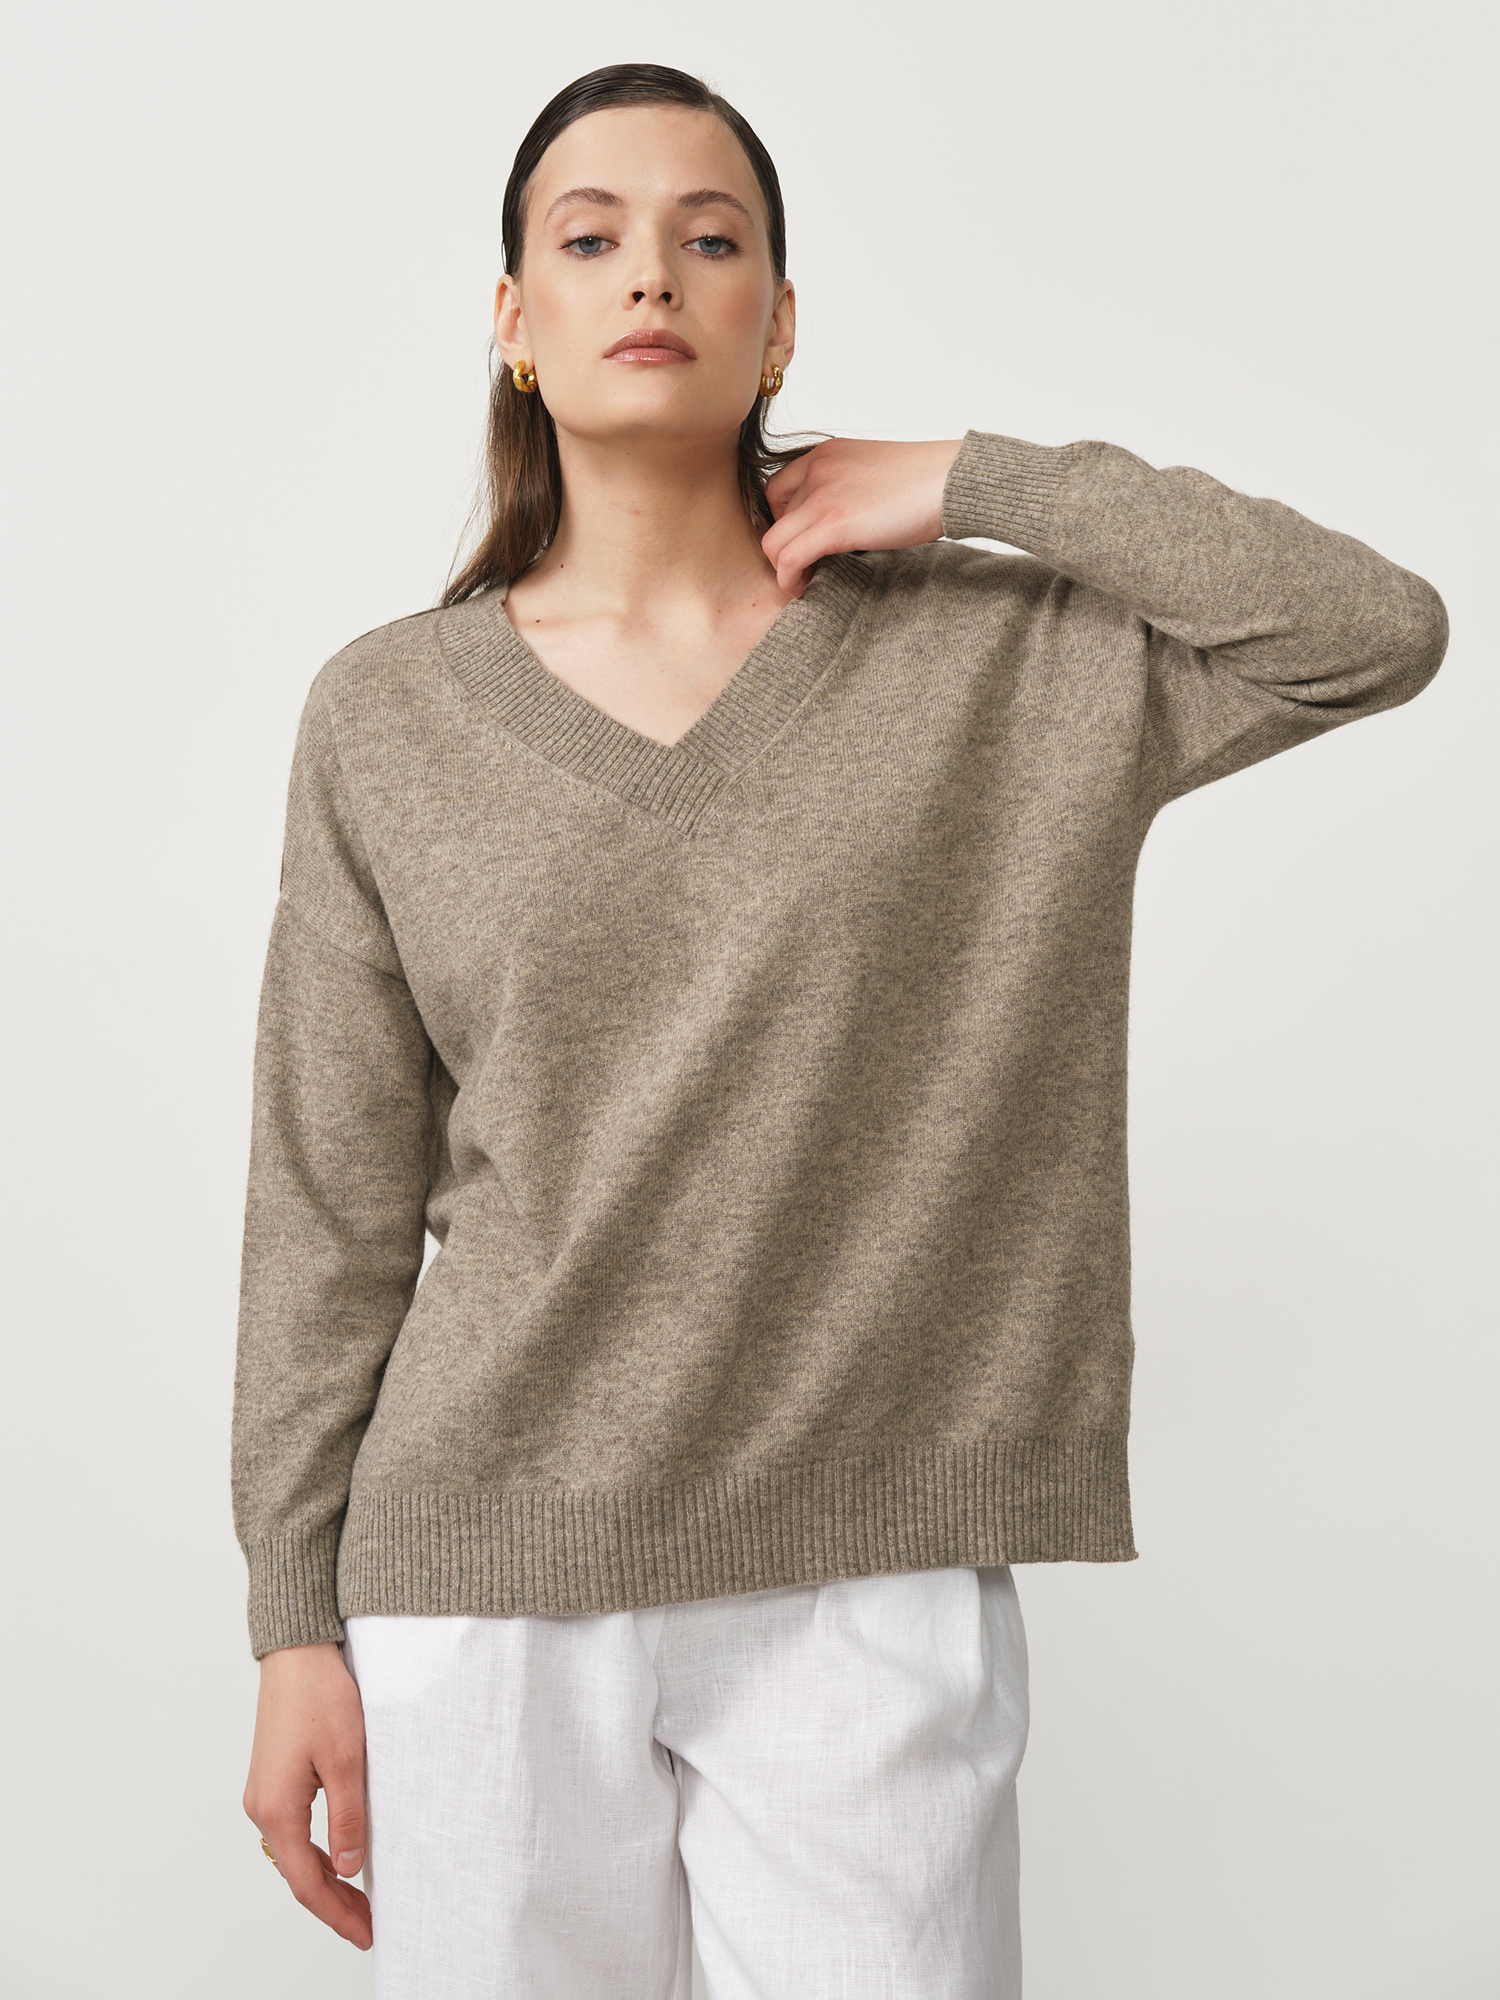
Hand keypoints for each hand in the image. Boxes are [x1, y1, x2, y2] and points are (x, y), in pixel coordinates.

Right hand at [244, 1641, 372, 1950]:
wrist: (297, 1652)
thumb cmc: (320, 1696)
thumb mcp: (347, 1760)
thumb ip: (348, 1819)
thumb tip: (349, 1869)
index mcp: (277, 1809)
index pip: (308, 1882)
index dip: (337, 1914)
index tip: (366, 1934)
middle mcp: (261, 1807)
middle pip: (297, 1874)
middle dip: (333, 1903)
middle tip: (369, 1924)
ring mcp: (263, 1793)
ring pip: (293, 1854)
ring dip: (324, 1879)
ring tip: (359, 1899)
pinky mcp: (272, 1778)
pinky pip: (292, 1831)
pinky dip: (314, 1853)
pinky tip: (337, 1858)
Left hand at [761, 437, 963, 597]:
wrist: (949, 480)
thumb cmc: (926, 481)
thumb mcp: (873, 472)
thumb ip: (847, 488)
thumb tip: (841, 523)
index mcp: (826, 453)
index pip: (777, 487)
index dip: (784, 519)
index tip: (804, 539)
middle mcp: (817, 469)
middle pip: (773, 517)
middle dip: (786, 544)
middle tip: (806, 564)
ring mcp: (822, 496)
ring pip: (773, 542)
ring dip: (783, 568)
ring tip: (803, 581)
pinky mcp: (833, 524)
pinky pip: (788, 559)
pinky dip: (789, 579)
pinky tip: (803, 587)